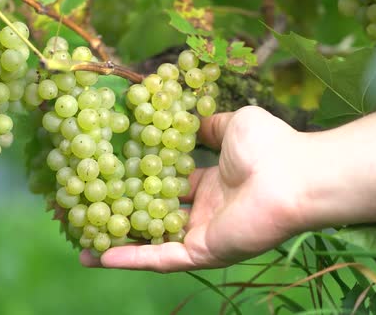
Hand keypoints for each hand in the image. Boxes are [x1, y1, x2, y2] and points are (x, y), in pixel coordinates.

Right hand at [80, 106, 311, 271]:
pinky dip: (130, 258)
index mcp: (212, 185)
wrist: (293, 174)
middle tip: (90, 213)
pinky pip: (161, 258)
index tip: (112, 176)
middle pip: (156, 216)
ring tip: (82, 245)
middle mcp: (204, 212)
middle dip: (123, 215)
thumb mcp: (231, 125)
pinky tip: (98, 256)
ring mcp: (202, 234)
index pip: (168, 186)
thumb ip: (208, 126)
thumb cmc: (269, 146)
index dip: (141, 181)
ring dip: (118, 244)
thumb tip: (191, 116)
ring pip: (152, 242)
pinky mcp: (202, 252)